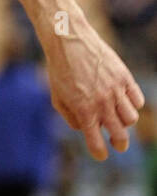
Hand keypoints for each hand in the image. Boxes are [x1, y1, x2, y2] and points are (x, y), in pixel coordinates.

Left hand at [43, 16, 144, 159]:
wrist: (69, 40)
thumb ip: (71, 118)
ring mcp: (115, 90)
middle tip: (118, 145)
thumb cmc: (59, 70)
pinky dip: (133, 104)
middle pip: (120, 135)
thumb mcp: (57, 98)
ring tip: (118, 117)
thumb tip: (86, 129)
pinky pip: (137, 100)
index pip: (96, 143)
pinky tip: (123, 101)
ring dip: (125, 122)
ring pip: (132, 118)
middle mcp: (102, 103)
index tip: (101, 155)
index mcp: (83, 111)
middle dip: (120, 144)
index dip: (100, 153)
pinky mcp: (124, 77)